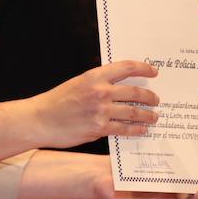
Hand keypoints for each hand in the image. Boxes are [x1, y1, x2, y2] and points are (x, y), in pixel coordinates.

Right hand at [27, 60, 160, 147]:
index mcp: (95, 76)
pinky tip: (142, 130)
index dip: (144, 68)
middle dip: (150, 97)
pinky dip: (136, 130)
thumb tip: (120, 86)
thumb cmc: (58, 102)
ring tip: (154, 117)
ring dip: (148, 115)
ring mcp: (101, 111)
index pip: (126, 67)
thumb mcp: (78, 83)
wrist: (40, 120)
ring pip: (133, 112)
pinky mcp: (99, 128)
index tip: (154, 72)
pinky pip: (124, 129)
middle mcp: (100, 91)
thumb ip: (99, 83)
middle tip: (157, 100)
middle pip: (135, 92)